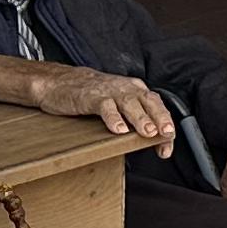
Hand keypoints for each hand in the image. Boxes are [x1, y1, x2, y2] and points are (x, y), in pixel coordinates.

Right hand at [15, 64, 175, 147]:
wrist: (58, 81)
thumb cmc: (91, 94)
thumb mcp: (117, 103)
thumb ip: (132, 117)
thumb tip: (150, 140)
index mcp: (135, 90)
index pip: (157, 106)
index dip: (166, 124)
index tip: (167, 146)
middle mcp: (126, 88)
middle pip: (149, 102)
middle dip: (161, 118)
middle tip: (167, 134)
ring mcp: (109, 91)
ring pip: (130, 103)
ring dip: (141, 118)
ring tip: (148, 133)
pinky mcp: (91, 96)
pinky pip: (105, 106)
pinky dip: (113, 118)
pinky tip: (118, 130)